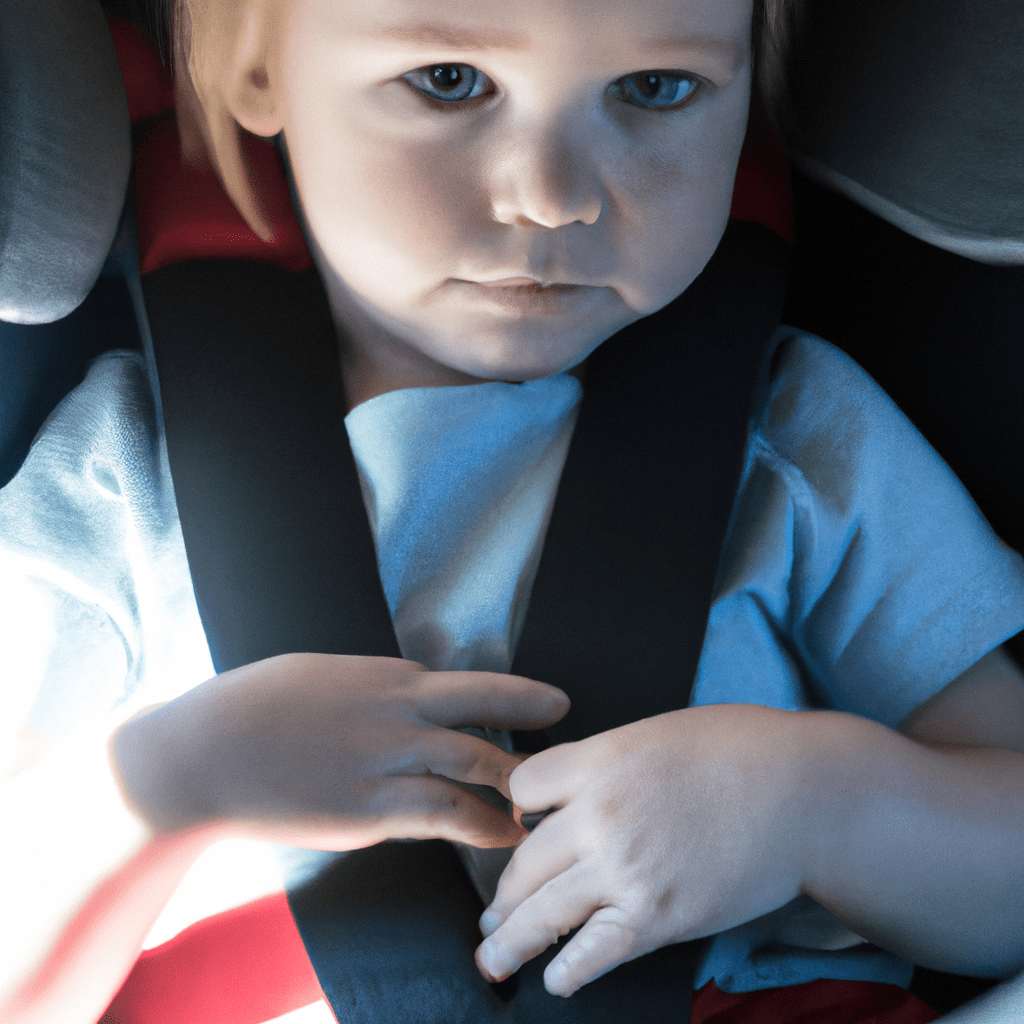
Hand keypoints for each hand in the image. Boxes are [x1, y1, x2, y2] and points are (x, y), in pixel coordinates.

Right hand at [110, 653, 568, 848]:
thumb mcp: (322, 677)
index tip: (532, 700)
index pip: (461, 682)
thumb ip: (371, 688)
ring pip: (475, 762)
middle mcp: (397, 709)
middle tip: (565, 716)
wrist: (206, 752)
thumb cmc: (255, 707)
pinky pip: (445, 814)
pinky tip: (505, 836)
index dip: (502, 694)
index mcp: (384, 675)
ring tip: (543, 800)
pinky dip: (483, 824)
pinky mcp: (372, 809)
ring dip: (515, 781)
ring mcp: (388, 759)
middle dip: (530, 709)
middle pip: (485, 705)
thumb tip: (401, 693)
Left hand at [475, 705, 813, 995]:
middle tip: (493, 914)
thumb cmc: (739, 751)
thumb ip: (605, 762)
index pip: (522, 789)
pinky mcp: (655, 916)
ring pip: (541, 912)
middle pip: (523, 860)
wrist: (804, 791)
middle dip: (505, 891)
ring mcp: (624, 868)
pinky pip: (593, 952)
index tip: (526, 828)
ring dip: (510, 943)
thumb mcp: (655, 734)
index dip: (521, 810)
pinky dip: (567, 971)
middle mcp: (598, 814)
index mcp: (598, 760)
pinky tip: (555, 979)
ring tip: (493, 957)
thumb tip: (575, 791)